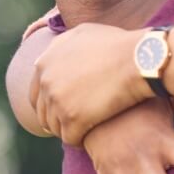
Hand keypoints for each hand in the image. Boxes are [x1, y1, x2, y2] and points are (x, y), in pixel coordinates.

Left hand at [31, 22, 151, 144]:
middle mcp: (46, 81)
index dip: (48, 104)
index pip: (35, 94)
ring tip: (85, 130)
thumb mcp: (84, 33)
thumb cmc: (118, 45)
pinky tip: (90, 137)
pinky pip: (70, 138)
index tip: (63, 110)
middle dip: (57, 120)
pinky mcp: (72, 118)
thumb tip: (50, 56)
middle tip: (74, 124)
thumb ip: (62, 46)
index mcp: (45, 62)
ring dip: (68, 130)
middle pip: (43, 113)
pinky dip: (79, 140)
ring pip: (55, 128)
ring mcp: (58, 100)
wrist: (138, 59)